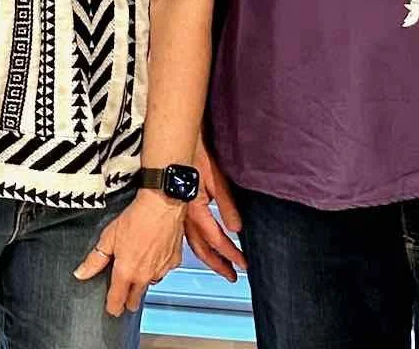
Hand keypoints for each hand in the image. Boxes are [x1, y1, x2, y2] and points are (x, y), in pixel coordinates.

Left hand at [73, 191, 186, 314]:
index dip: (113, 307)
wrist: (162, 204)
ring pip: (150, 283)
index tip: (112, 309)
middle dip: (129, 299)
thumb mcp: (109, 236)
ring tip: (139, 265)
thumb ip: (95, 259)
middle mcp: (144, 276)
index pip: (117, 301)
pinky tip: (153, 253)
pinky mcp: (174, 262)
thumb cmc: (137, 217)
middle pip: (135, 299)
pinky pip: (163, 270)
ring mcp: (161, 270)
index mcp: (126, 272)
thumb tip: (81, 273)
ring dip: (143, 279)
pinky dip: (158, 265)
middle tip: (124, 293)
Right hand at [184, 138, 246, 281]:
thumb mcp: (217, 179)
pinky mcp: (178, 207)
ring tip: (219, 265)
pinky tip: (201, 245)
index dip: (231, 254)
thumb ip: (226, 205)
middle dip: (218, 264)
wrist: (175, 143)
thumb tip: (236, 229)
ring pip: (192, 242)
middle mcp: (185, 217)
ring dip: (207, 256)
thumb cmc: (196, 156)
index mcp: (196, 211)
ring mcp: (179, 213)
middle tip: (231, 275)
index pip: (217, 239)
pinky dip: (196, 244)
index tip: (243, 264)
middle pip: (202, 248)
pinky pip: (186, 233)